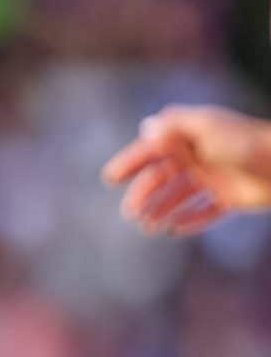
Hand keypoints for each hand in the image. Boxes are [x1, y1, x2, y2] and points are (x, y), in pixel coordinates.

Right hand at [101, 106, 270, 234]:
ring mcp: (213, 178)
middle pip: (162, 177)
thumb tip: (145, 127)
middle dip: (144, 194)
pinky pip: (204, 211)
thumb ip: (175, 127)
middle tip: (131, 213)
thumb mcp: (207, 128)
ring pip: (178, 196)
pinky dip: (190, 220)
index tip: (111, 178)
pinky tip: (176, 230)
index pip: (152, 150)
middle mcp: (198, 158)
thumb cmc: (246, 143)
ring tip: (149, 227)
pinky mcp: (229, 197)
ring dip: (161, 210)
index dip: (130, 162)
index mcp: (190, 138)